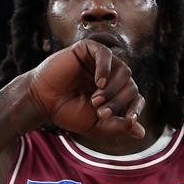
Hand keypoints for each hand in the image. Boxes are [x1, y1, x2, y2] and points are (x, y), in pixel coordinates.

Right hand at [22, 39, 145, 137]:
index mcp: (114, 92)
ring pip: (123, 71)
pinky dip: (105, 68)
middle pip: (130, 85)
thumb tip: (141, 133)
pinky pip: (105, 54)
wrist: (42, 102)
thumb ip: (117, 126)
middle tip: (100, 112)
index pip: (135, 97)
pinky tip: (99, 82)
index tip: (130, 119)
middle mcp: (111, 76)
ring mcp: (100, 62)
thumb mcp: (95, 125)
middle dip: (118, 101)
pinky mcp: (87, 50)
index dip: (136, 108)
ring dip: (113, 89)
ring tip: (95, 101)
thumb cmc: (67, 113)